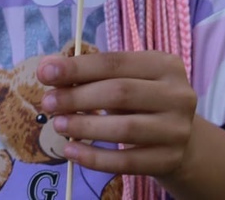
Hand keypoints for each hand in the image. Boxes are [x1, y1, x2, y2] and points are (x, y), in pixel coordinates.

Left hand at [37, 49, 196, 178]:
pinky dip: (95, 158)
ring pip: (124, 129)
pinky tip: (72, 151)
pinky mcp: (169, 159)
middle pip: (120, 93)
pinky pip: (127, 162)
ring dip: (84, 127)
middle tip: (48, 102)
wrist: (179, 138)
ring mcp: (177, 130)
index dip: (77, 67)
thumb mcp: (122, 79)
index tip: (45, 73)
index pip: (115, 62)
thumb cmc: (142, 100)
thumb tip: (48, 67)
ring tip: (58, 124)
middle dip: (77, 97)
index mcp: (165, 65)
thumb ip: (88, 72)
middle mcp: (178, 95)